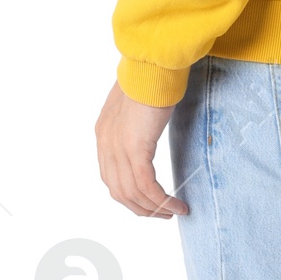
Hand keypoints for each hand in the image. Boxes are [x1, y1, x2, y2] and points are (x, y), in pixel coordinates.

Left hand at [95, 83, 187, 218]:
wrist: (153, 65)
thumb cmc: (151, 77)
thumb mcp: (136, 103)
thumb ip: (135, 121)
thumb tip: (145, 127)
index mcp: (104, 134)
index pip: (110, 177)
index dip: (129, 195)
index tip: (148, 201)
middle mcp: (106, 144)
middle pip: (118, 191)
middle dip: (141, 208)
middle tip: (162, 214)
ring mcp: (118, 147)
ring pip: (132, 193)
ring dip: (154, 208)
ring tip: (173, 212)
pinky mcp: (135, 148)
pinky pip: (146, 186)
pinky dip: (161, 200)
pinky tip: (177, 204)